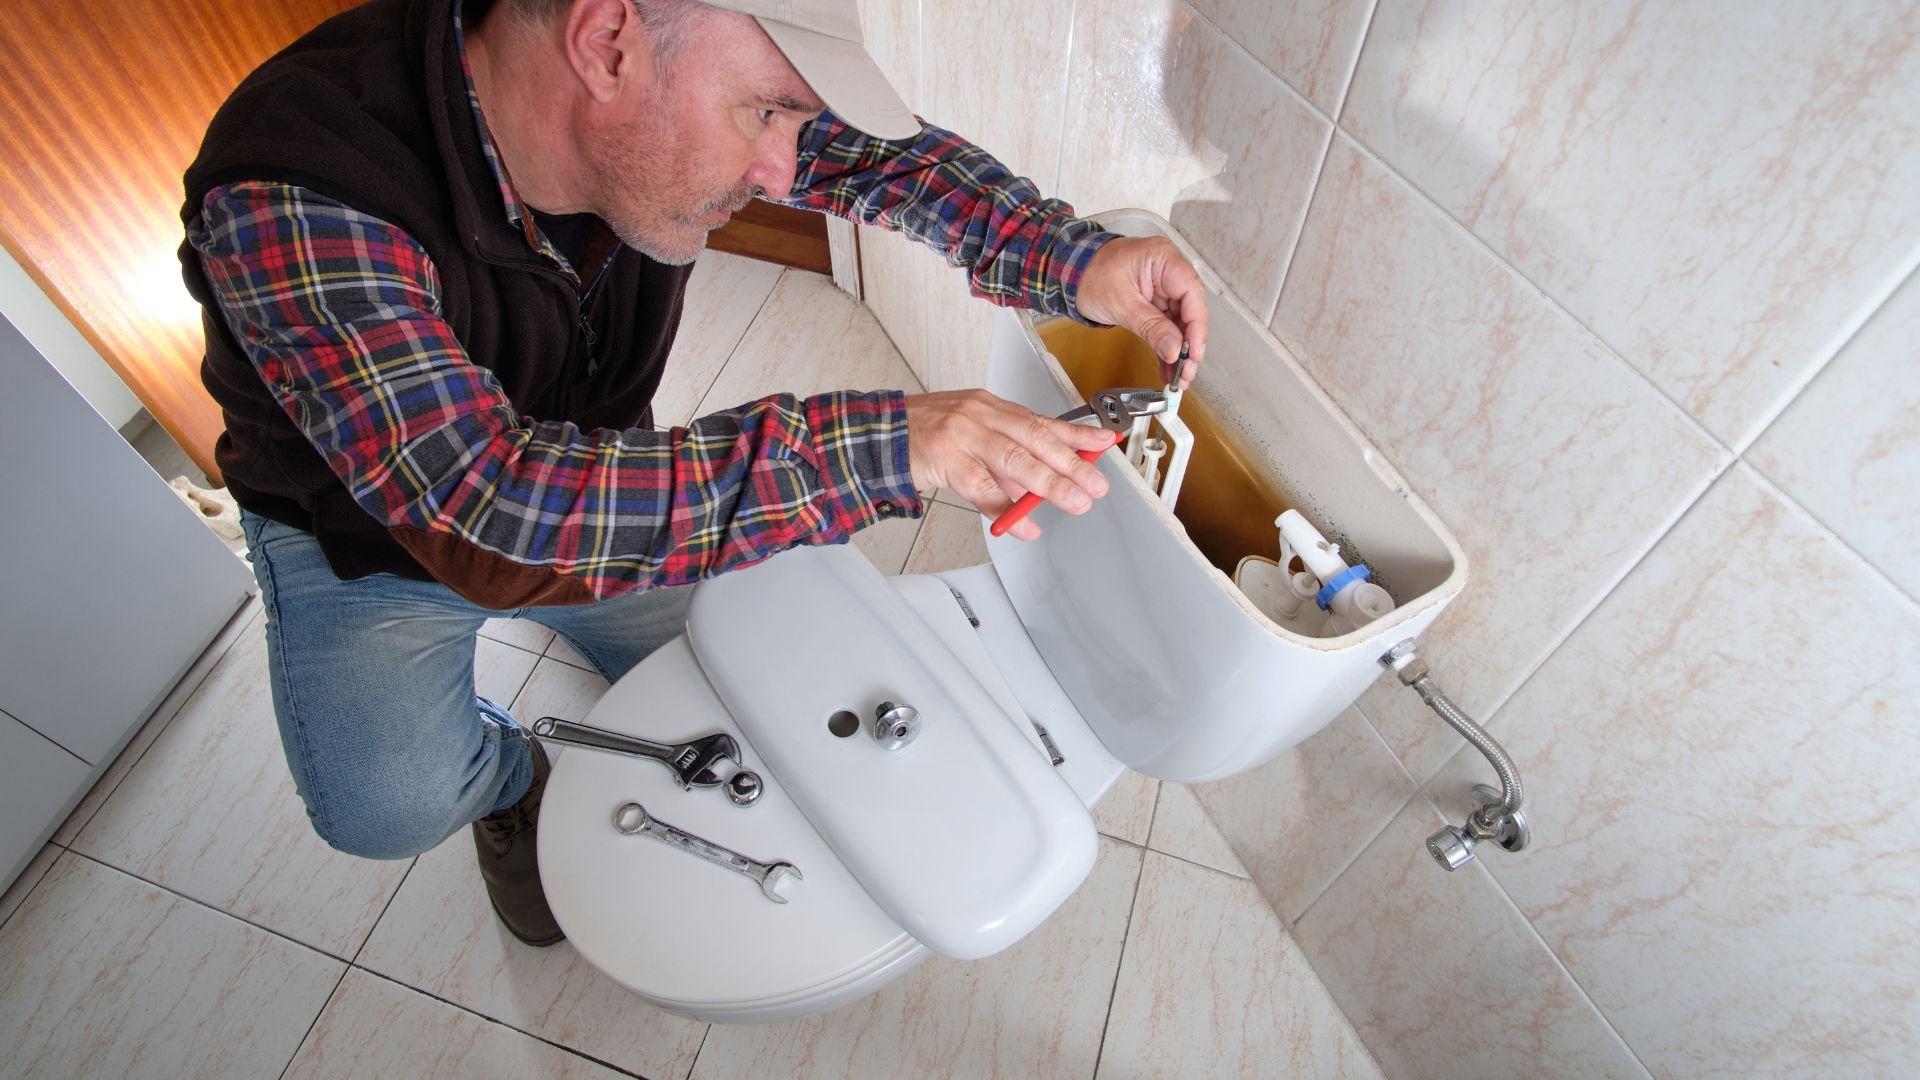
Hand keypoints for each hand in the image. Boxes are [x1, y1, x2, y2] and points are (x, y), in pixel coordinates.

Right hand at [904, 390, 1121, 540]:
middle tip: (1096, 484)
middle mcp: (981, 415)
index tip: (1106, 443)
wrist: (876, 435)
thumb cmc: (925, 437)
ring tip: (1074, 502)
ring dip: (1049, 484)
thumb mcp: (970, 436)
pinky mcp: (945, 458)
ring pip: (1015, 460)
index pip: (1044, 420)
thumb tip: (1040, 489)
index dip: (1078, 433)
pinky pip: (982, 488)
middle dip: (1072, 463)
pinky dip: (1006, 509)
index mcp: (992, 407)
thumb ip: (1003, 459)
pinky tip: (1024, 524)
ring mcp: (963, 434)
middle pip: (1036, 438)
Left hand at [1071, 235, 1209, 388]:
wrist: (1071, 272)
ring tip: (1177, 378)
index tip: (1193, 353)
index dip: (1196, 327)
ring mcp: (1162, 287)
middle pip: (1189, 311)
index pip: (1191, 293)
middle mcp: (1168, 271)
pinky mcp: (1155, 302)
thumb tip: (1174, 349)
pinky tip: (1168, 367)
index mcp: (1163, 259)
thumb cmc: (1090, 274)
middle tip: (1185, 372)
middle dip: (1188, 345)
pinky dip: (1166, 346)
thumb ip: (1151, 327)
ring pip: (1179, 323)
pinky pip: (1166, 326)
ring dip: (1178, 351)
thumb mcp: (1122, 304)